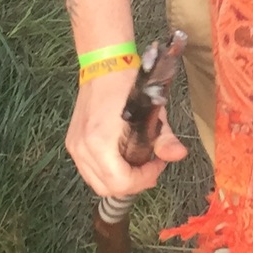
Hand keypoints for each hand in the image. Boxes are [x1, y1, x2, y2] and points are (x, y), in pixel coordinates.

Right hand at [65, 66, 188, 197]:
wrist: (104, 64)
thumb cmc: (128, 84)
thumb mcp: (152, 110)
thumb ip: (165, 138)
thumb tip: (179, 155)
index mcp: (100, 141)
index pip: (120, 182)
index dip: (143, 179)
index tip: (157, 164)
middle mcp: (83, 148)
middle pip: (107, 188)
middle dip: (133, 183)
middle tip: (150, 167)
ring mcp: (75, 146)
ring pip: (96, 182)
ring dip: (119, 180)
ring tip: (137, 162)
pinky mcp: (72, 143)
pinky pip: (89, 171)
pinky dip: (106, 172)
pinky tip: (122, 157)